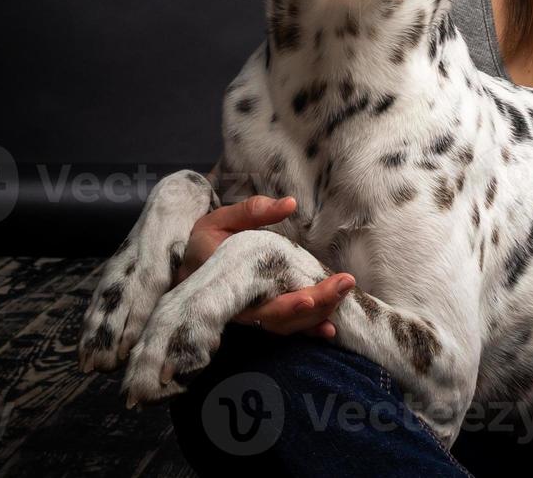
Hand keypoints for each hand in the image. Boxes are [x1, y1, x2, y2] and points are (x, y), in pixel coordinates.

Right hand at [175, 195, 355, 339]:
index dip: (286, 306)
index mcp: (231, 285)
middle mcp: (243, 307)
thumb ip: (252, 211)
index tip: (309, 298)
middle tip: (345, 283)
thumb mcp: (220, 220)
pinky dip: (308, 329)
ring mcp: (254, 315)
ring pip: (288, 325)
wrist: (187, 267)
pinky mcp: (263, 314)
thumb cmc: (205, 242)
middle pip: (282, 317)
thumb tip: (289, 203)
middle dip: (318, 303)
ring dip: (319, 314)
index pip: (261, 304)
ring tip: (344, 293)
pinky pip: (287, 327)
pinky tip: (330, 329)